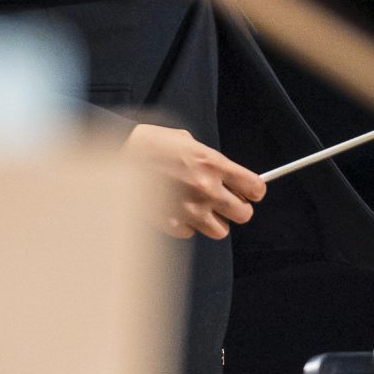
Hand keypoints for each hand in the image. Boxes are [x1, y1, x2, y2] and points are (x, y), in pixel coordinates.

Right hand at [123, 122, 264, 239]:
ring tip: (200, 207)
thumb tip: (226, 174)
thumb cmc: (152, 143)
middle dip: (238, 208)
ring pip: (220, 231)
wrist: (119, 153)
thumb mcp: (188, 141)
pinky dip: (187, 225)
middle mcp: (206, 189)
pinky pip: (191, 233)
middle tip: (227, 201)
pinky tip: (177, 210)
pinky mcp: (171, 223)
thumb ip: (210, 160)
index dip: (254, 190)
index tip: (251, 191)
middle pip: (244, 214)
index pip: (254, 187)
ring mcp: (189, 209)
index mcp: (213, 164)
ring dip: (214, 220)